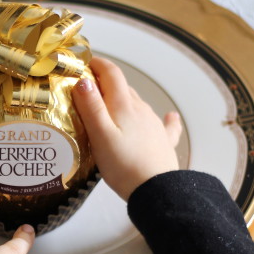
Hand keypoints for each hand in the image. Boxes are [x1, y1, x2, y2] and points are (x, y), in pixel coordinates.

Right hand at [72, 56, 182, 201]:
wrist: (156, 190)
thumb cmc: (124, 165)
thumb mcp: (100, 135)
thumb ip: (91, 106)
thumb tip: (83, 79)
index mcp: (124, 105)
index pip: (111, 73)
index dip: (97, 64)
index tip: (83, 63)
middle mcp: (141, 109)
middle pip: (122, 87)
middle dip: (105, 83)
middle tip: (86, 90)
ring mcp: (154, 124)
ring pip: (137, 104)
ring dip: (122, 100)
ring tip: (108, 108)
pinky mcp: (164, 141)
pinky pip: (165, 125)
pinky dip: (164, 118)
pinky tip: (171, 117)